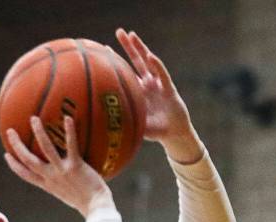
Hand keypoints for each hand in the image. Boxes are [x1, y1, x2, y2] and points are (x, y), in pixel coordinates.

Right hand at [4, 115, 112, 216]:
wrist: (96, 209)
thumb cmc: (87, 202)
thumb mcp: (70, 194)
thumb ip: (65, 183)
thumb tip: (68, 174)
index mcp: (48, 185)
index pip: (25, 175)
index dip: (14, 165)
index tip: (6, 154)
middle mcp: (51, 177)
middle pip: (28, 160)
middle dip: (17, 146)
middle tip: (10, 131)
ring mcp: (62, 171)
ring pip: (45, 149)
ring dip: (38, 133)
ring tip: (33, 119)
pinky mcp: (75, 166)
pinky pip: (71, 145)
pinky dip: (69, 131)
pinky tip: (68, 117)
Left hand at [115, 29, 197, 160]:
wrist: (173, 135)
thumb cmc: (154, 130)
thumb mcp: (135, 124)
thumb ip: (122, 122)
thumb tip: (101, 126)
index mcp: (138, 90)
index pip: (125, 72)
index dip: (116, 61)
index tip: (102, 50)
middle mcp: (148, 83)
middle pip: (136, 60)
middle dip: (128, 46)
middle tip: (118, 32)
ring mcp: (158, 84)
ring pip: (148, 62)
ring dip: (140, 48)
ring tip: (131, 35)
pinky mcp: (169, 88)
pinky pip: (162, 74)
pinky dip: (156, 65)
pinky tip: (150, 56)